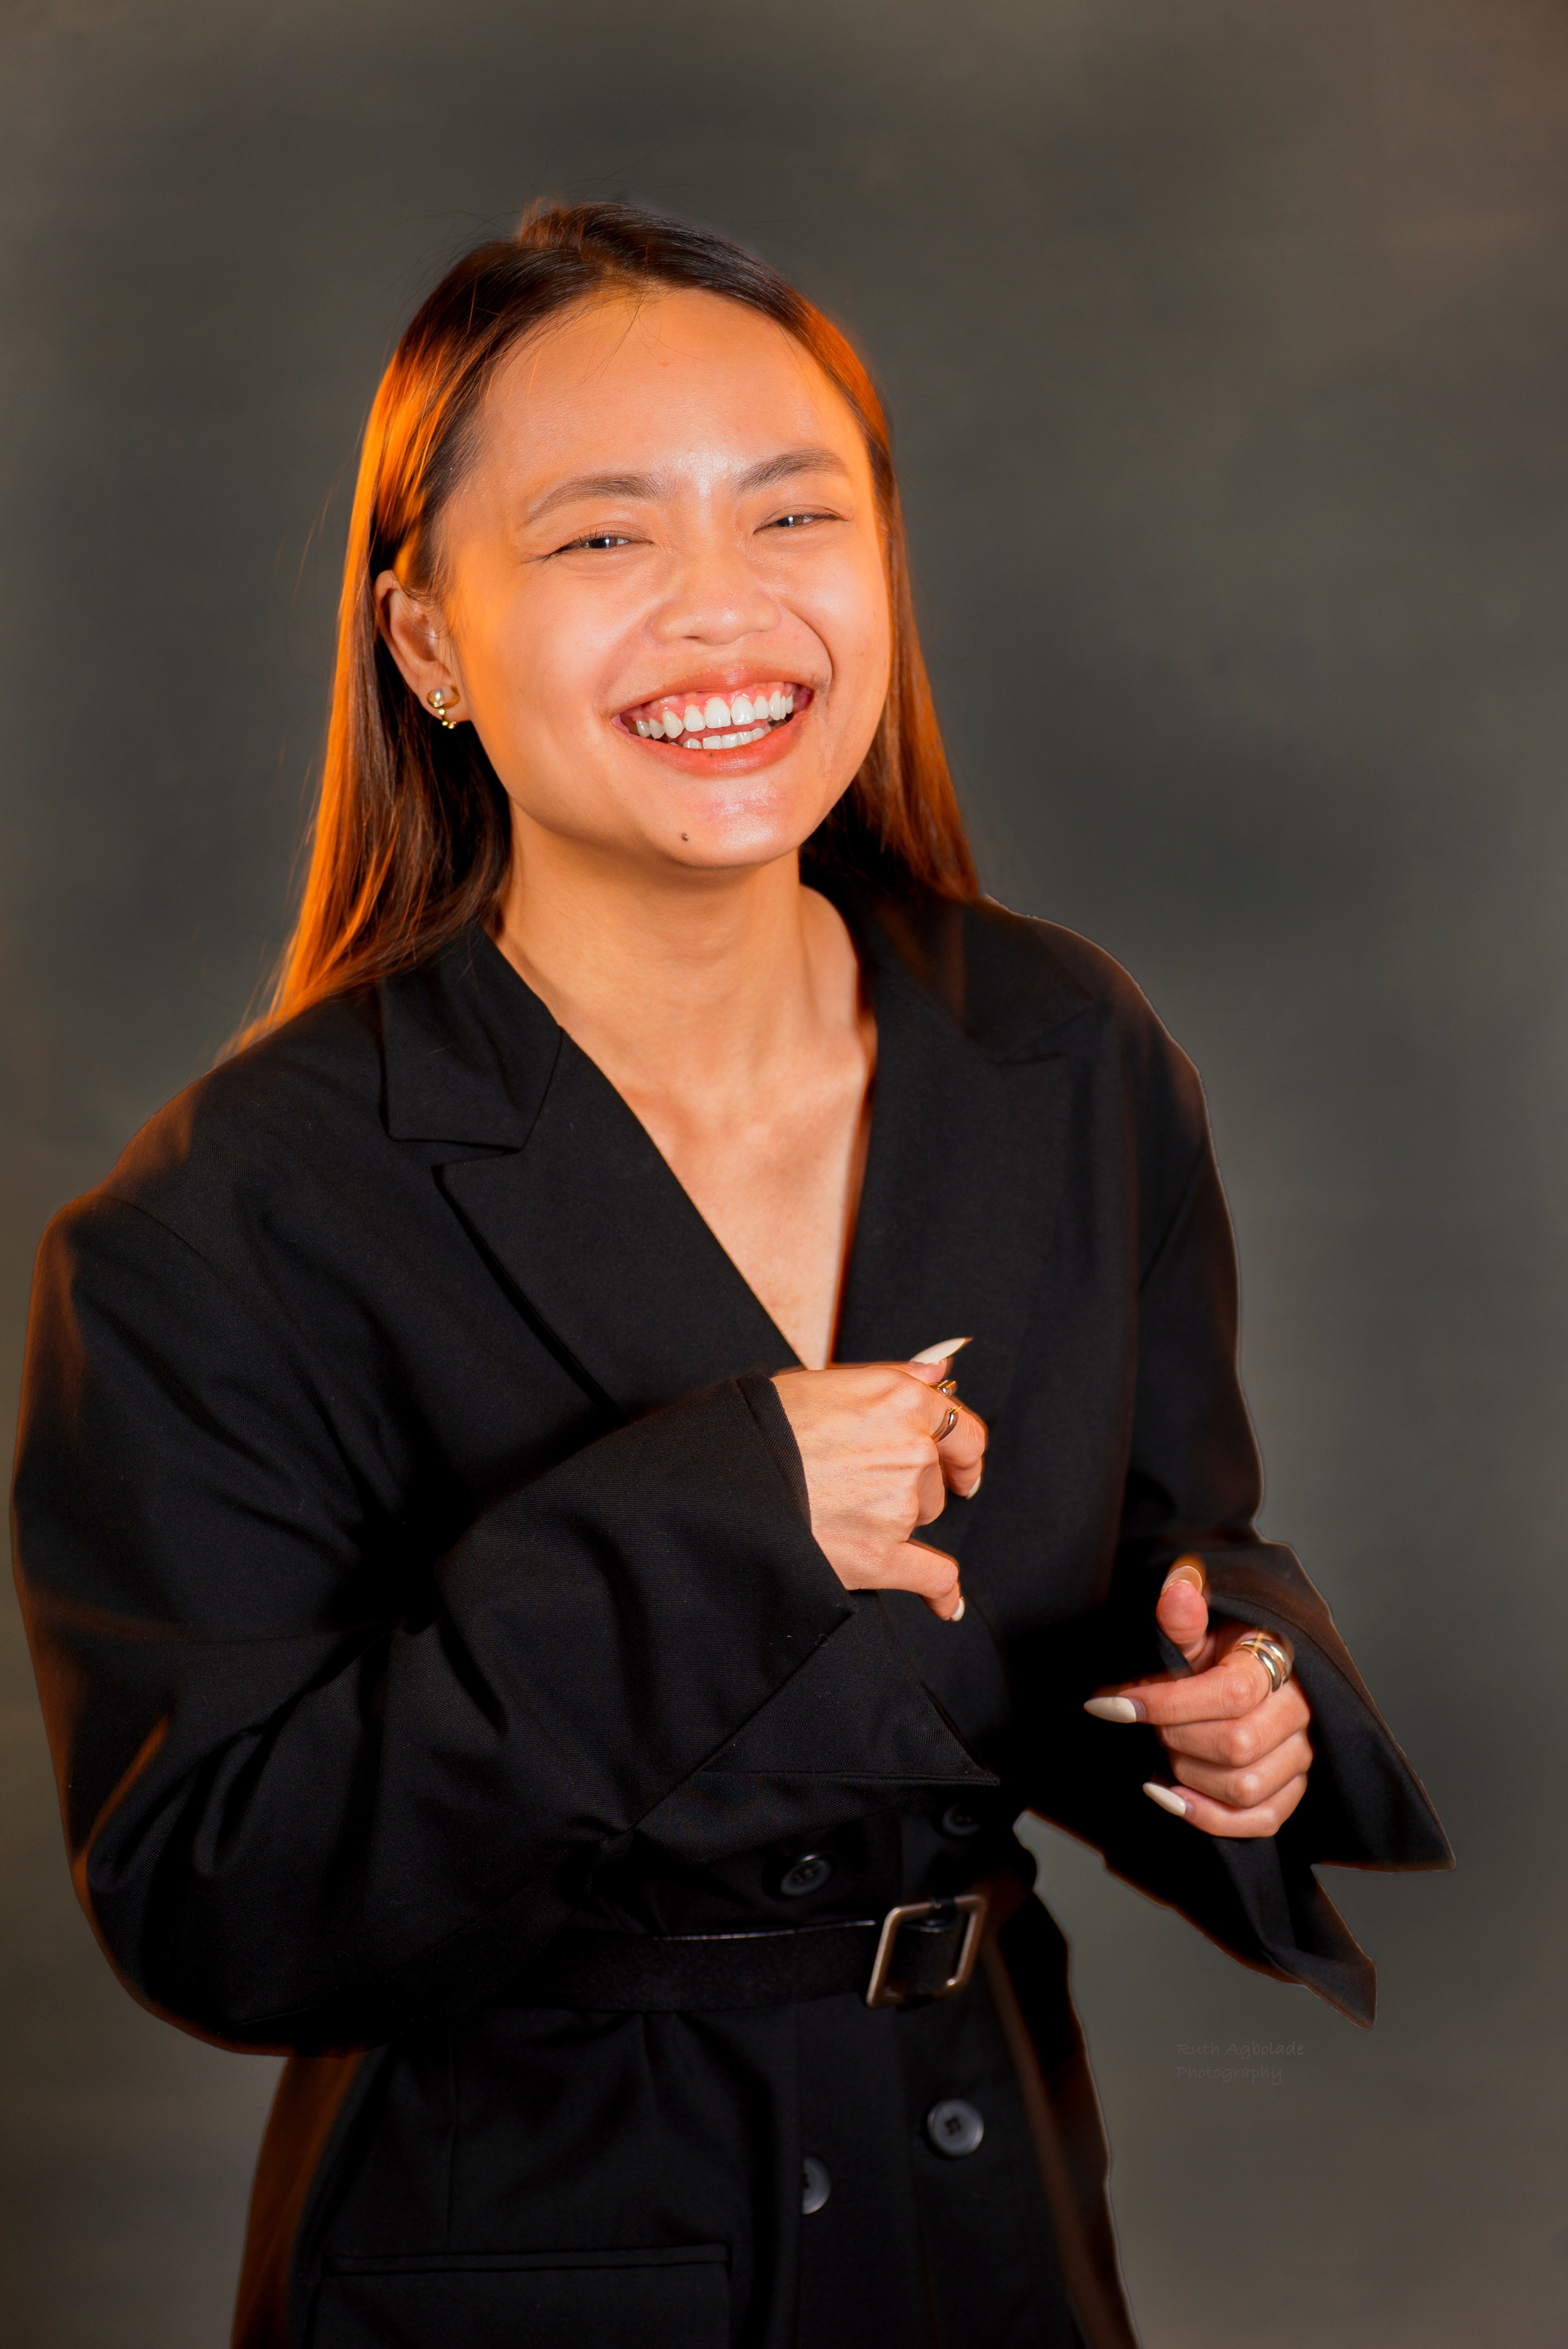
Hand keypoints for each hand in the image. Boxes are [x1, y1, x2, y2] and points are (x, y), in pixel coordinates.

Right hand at [771, 1351, 985, 1620]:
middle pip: (934, 1477)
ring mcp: (900, 1504)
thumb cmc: (764, 1424)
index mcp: (900, 1399)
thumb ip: (893, 1376)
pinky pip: (932, 1577)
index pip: (960, 1427)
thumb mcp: (826, 1379)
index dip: (961, 1447)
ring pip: (919, 1516)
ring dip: (893, 1516)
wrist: (724, 1477)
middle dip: (907, 1481)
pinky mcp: (882, 1554)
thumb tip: (937, 1371)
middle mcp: (911, 1448)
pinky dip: (942, 1593)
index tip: (961, 1461)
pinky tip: (946, 1604)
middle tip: (858, 1481)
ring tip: (834, 1506)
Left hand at [1084, 1557, 1313, 1836]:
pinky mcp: (1293, 1789)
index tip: (1112, 1703)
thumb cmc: (1214, 1648)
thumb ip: (1183, 1613)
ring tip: (1162, 1750)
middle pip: (1236, 1745)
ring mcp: (1301, 1754)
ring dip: (1187, 1775)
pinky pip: (1259, 1820)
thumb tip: (1178, 1591)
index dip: (1166, 1703)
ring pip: (1244, 1787)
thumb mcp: (1195, 1625)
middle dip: (1175, 1736)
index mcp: (1277, 1662)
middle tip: (1146, 1722)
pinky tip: (1170, 1795)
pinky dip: (1208, 1817)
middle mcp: (1299, 1711)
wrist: (1241, 1669)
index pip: (1231, 1693)